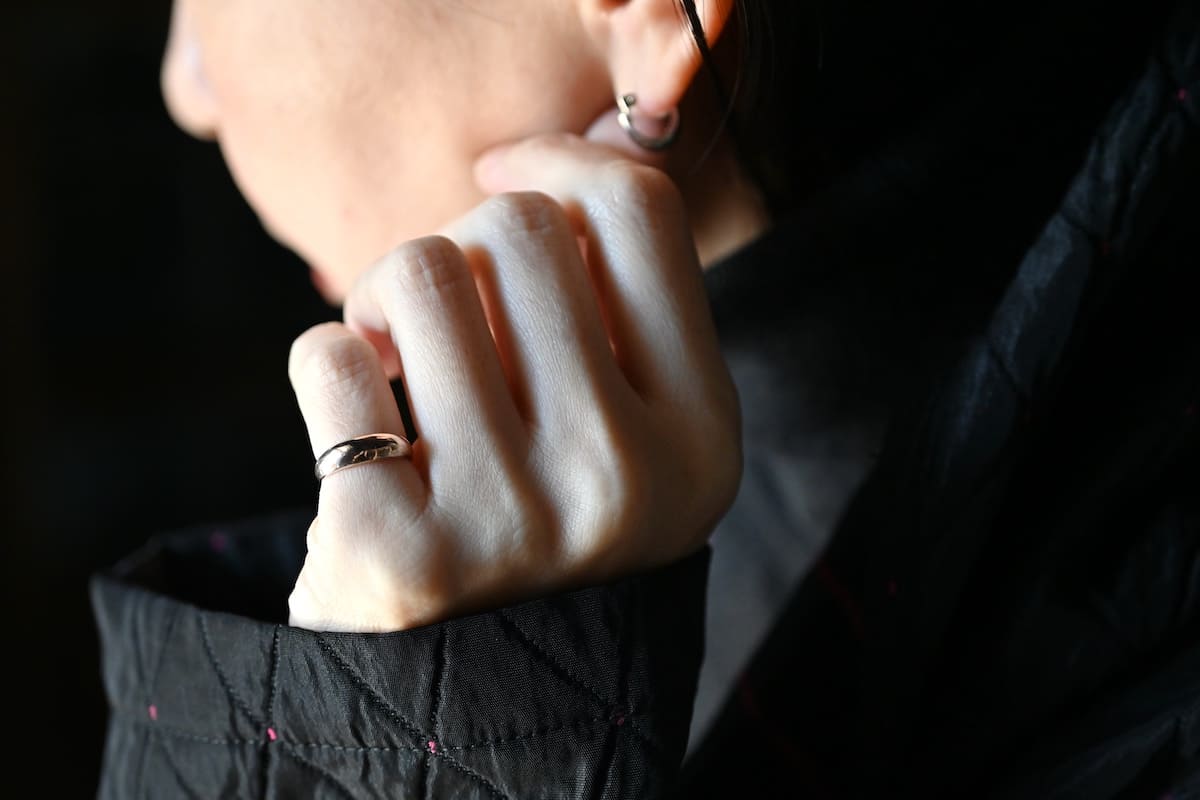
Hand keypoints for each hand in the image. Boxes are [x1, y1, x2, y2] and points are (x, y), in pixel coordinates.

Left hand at [285, 134, 741, 631]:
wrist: (486, 688)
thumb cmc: (548, 519)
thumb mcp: (637, 426)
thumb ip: (616, 300)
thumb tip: (529, 162)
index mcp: (702, 432)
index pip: (637, 209)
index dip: (557, 159)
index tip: (504, 176)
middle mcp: (624, 475)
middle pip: (518, 227)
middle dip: (462, 252)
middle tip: (449, 325)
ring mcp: (513, 519)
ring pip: (419, 270)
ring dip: (387, 300)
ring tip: (401, 368)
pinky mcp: (397, 553)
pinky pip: (328, 356)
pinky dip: (327, 367)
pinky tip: (359, 426)